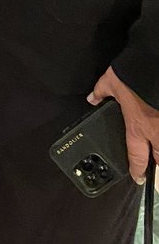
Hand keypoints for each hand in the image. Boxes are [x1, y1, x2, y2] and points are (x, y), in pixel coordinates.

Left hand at [88, 66, 158, 183]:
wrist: (153, 64)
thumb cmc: (132, 75)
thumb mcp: (111, 81)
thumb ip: (101, 92)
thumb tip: (92, 98)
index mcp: (137, 126)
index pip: (137, 156)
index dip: (137, 170)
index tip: (138, 178)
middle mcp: (155, 131)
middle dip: (158, 163)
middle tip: (155, 165)